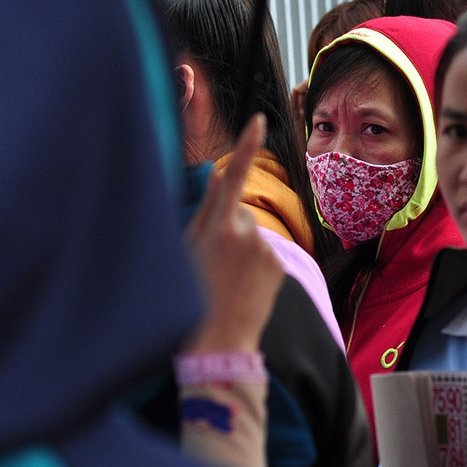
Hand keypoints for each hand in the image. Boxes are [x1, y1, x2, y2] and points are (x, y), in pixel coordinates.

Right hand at [184, 114, 283, 352]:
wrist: (218, 344)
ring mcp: (267, 250)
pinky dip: (254, 263)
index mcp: (218, 227)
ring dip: (240, 246)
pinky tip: (241, 285)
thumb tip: (220, 176)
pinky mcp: (280, 266)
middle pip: (239, 211)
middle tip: (210, 260)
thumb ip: (206, 210)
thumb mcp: (186, 251)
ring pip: (252, 233)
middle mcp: (248, 234)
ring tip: (225, 278)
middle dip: (227, 225)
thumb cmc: (190, 298)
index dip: (247, 147)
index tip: (258, 122)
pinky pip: (264, 253)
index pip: (236, 177)